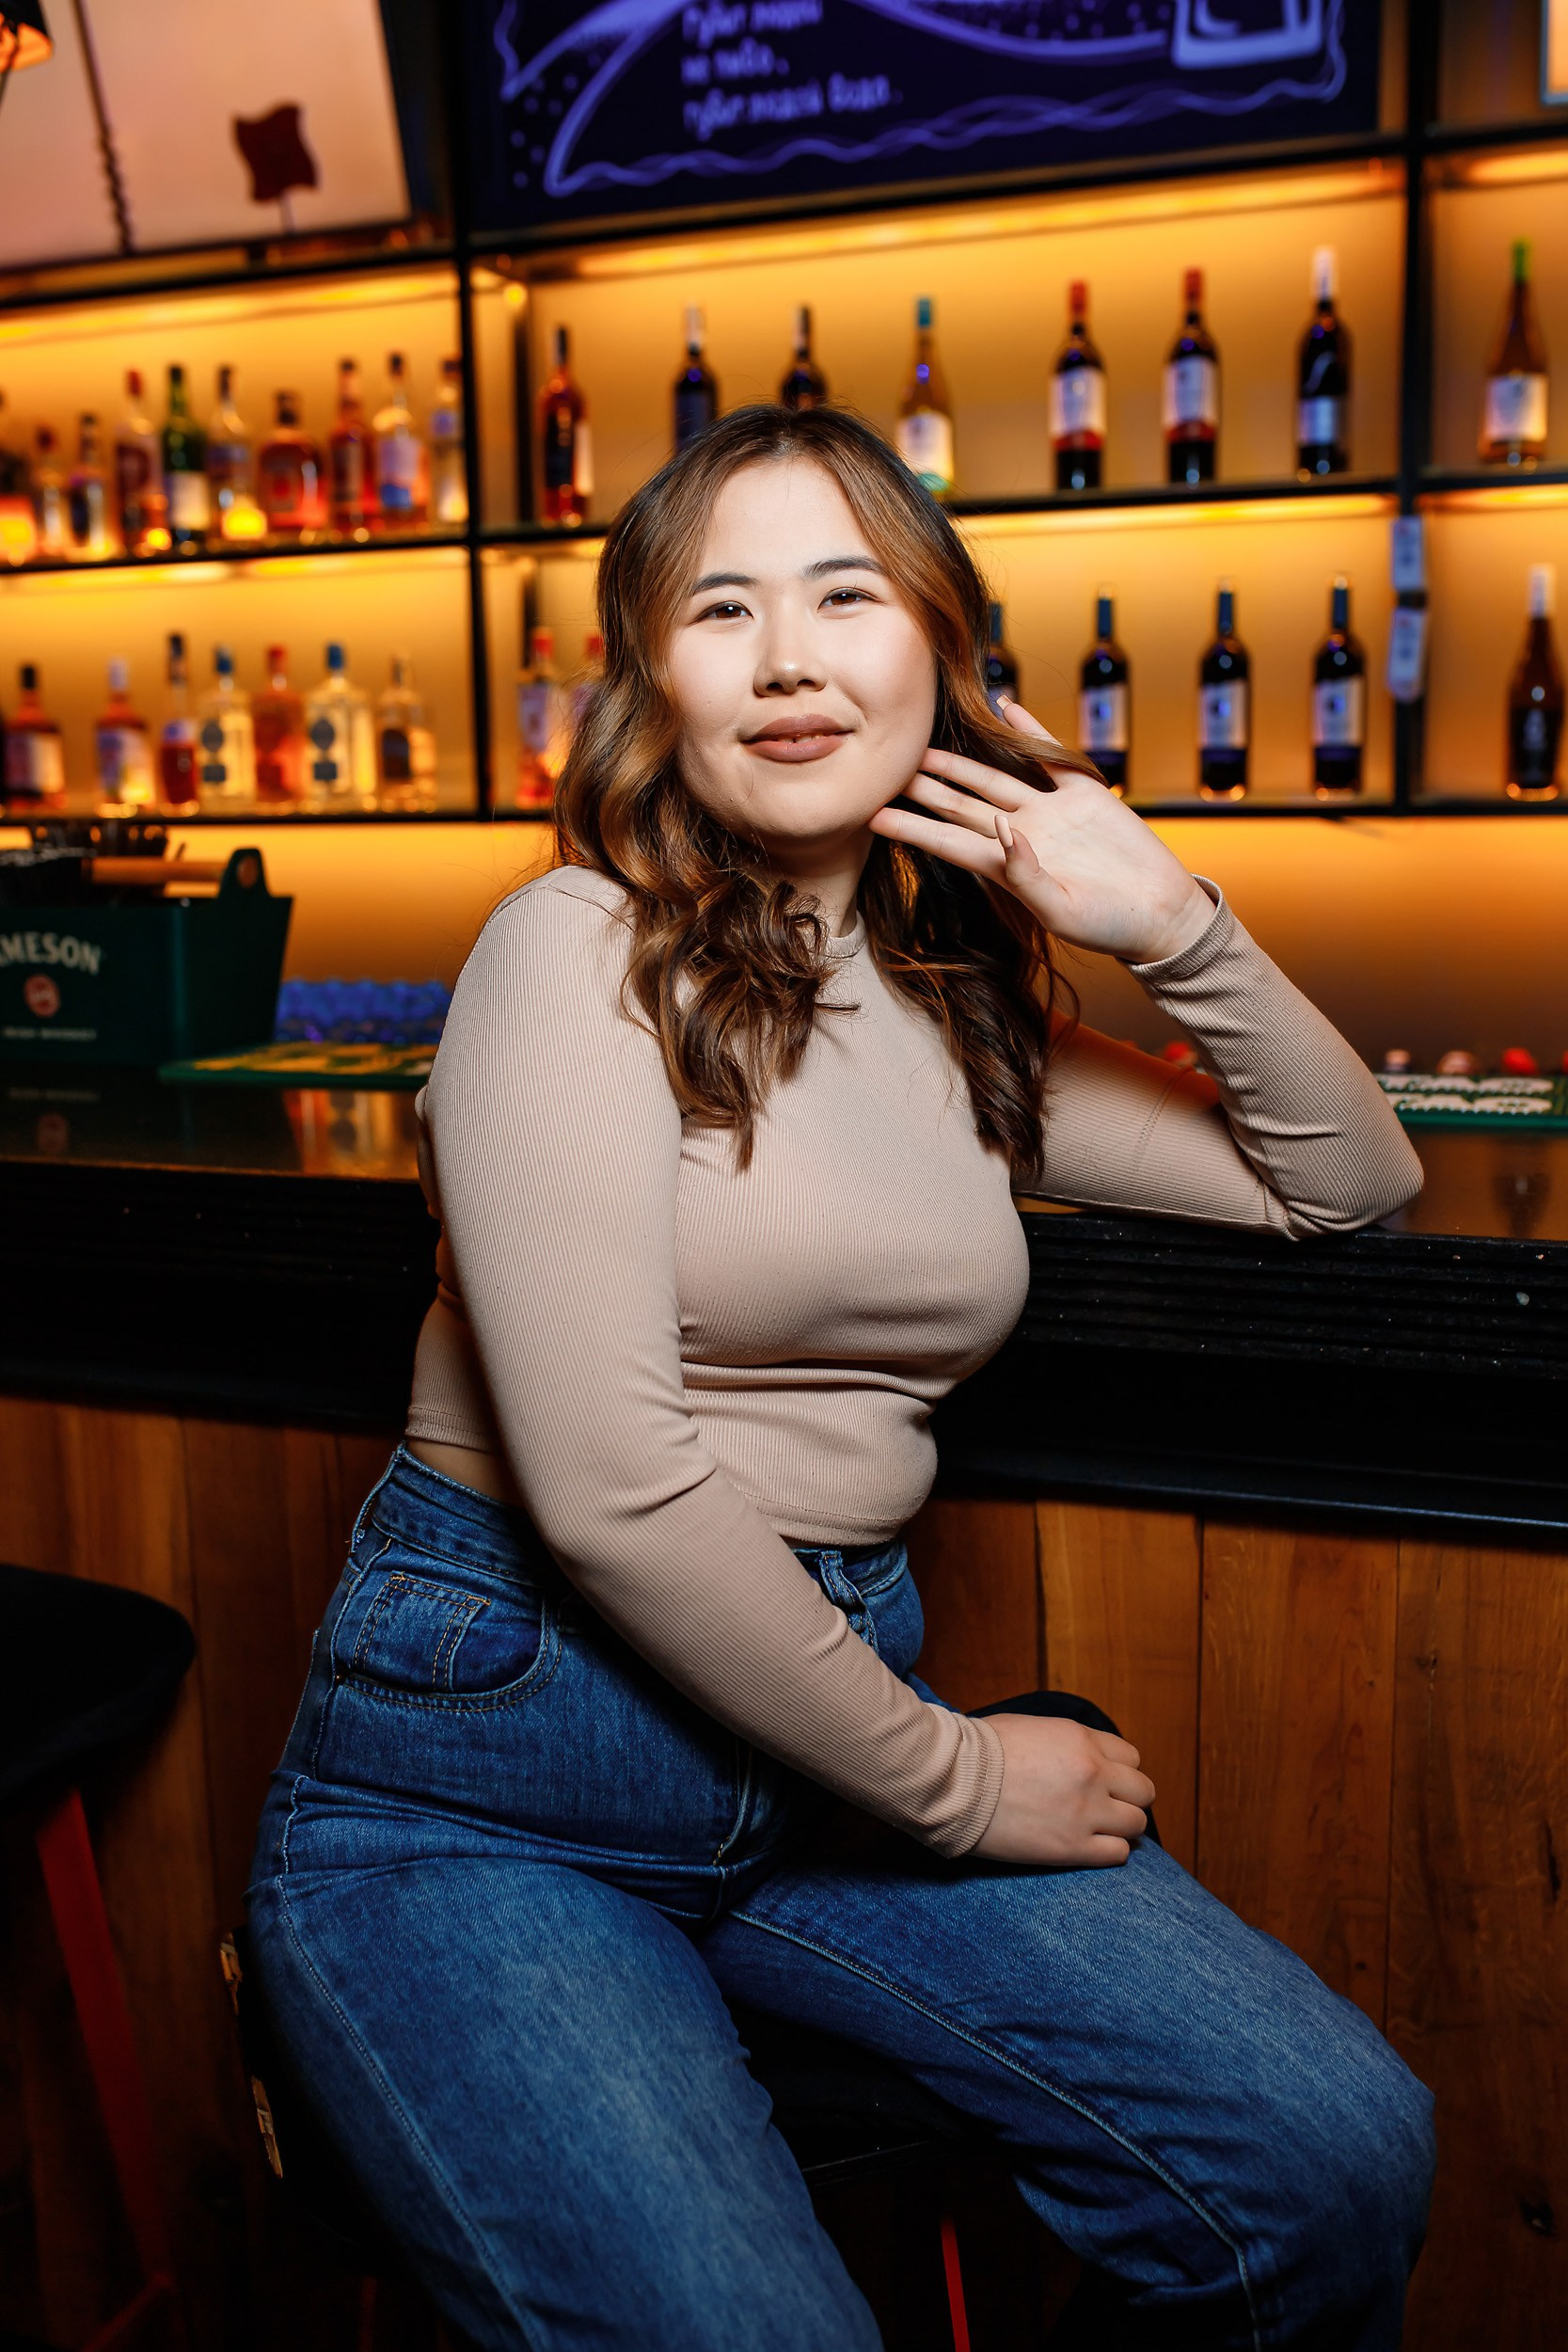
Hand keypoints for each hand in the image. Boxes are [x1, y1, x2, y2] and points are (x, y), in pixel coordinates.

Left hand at [868, 697, 1215, 965]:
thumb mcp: (1060, 909)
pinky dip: (1028, 731)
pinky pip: (1049, 756)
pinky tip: (1005, 708)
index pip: (947, 841)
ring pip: (995, 778)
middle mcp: (1021, 835)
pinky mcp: (1083, 795)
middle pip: (961, 805)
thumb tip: (1000, 830)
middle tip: (887, 768)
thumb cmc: (1108, 925)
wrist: (1160, 913)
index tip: (873, 817)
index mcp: (1008, 867)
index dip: (910, 829)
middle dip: (924, 789)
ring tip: (926, 745)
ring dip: (962, 762)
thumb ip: (1025, 874)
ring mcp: (1050, 813)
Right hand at [972, 1713, 1155, 1867]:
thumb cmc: (981, 1750)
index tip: (1104, 1782)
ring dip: (1121, 1827)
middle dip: (1127, 1799)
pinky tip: (1088, 1846)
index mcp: (1082, 1740)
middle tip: (1105, 1807)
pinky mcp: (1072, 1847)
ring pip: (1136, 1824)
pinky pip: (1118, 1853)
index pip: (1131, 1757)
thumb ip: (1065, 1742)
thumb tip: (1074, 1755)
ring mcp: (1086, 1812)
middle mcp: (1093, 1773)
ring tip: (1097, 1830)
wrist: (954, 1781)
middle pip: (1142, 1791)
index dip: (1119, 1771)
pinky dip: (1109, 1851)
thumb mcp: (1032, 1727)